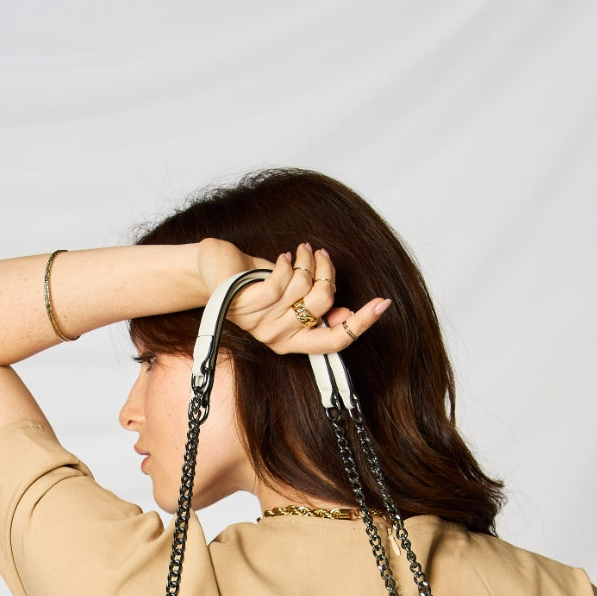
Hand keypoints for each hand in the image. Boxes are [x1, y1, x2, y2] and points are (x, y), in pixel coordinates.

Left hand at [196, 238, 390, 353]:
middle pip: (324, 305)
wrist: (214, 274)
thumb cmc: (254, 284)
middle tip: (320, 256)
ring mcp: (262, 323)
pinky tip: (283, 258)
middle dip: (328, 274)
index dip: (361, 324)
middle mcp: (279, 338)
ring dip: (307, 261)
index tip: (382, 303)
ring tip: (299, 253)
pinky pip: (284, 281)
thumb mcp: (290, 297)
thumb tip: (344, 313)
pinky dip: (289, 263)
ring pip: (305, 288)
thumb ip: (315, 308)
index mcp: (293, 341)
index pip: (335, 342)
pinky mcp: (249, 304)